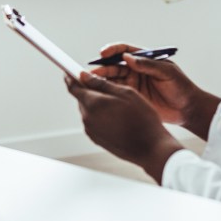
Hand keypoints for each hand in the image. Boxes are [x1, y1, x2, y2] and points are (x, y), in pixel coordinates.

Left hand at [65, 72, 182, 182]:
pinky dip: (101, 116)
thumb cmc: (142, 119)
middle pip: (82, 99)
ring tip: (118, 105)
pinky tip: (118, 117)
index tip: (70, 72)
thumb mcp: (125, 93)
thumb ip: (101, 83)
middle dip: (90, 91)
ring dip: (97, 104)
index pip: (73, 87)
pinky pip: (94, 122)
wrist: (150, 148)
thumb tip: (84, 76)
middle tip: (107, 87)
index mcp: (93, 104)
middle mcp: (87, 118)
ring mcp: (91, 131)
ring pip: (89, 110)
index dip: (71, 77)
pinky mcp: (97, 139)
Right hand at [91, 43, 201, 125]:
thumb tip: (128, 57)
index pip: (125, 51)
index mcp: (145, 60)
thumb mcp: (167, 73)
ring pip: (113, 79)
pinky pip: (116, 93)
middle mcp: (136, 70)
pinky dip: (106, 92)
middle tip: (92, 72)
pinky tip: (99, 94)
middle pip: (115, 66)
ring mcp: (133, 84)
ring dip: (101, 80)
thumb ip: (148, 65)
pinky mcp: (132, 97)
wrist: (187, 109)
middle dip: (102, 68)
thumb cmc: (181, 87)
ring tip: (91, 83)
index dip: (113, 50)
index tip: (104, 53)